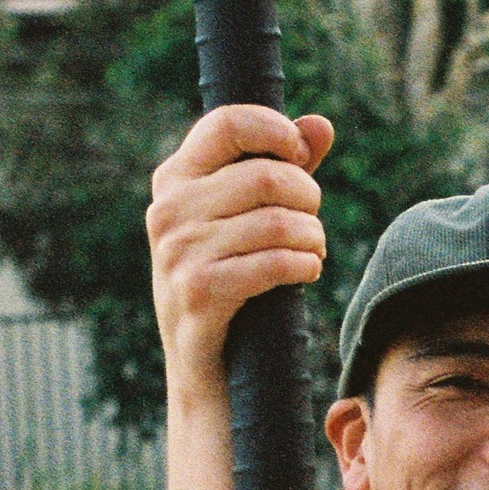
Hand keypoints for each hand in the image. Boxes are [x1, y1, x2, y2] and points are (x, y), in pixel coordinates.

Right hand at [146, 103, 333, 397]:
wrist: (206, 366)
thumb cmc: (232, 279)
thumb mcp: (249, 217)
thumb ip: (285, 168)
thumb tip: (320, 125)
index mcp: (174, 179)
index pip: (227, 122)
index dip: (277, 131)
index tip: (301, 157)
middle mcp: (168, 210)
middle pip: (267, 175)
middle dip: (308, 198)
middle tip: (312, 223)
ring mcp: (178, 252)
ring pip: (279, 221)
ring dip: (313, 238)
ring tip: (313, 251)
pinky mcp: (199, 292)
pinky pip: (275, 262)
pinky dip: (305, 265)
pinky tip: (307, 271)